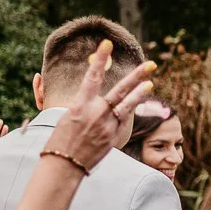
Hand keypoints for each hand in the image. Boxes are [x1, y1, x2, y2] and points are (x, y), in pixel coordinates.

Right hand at [51, 40, 157, 170]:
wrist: (65, 165)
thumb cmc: (60, 140)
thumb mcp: (67, 117)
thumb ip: (84, 106)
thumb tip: (95, 100)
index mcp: (80, 105)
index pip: (93, 76)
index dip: (101, 59)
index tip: (107, 44)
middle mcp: (96, 113)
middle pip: (120, 90)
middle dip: (137, 76)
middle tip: (150, 64)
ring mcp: (107, 125)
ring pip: (128, 106)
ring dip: (140, 94)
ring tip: (150, 83)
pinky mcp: (114, 137)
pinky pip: (125, 120)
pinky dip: (130, 110)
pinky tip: (138, 102)